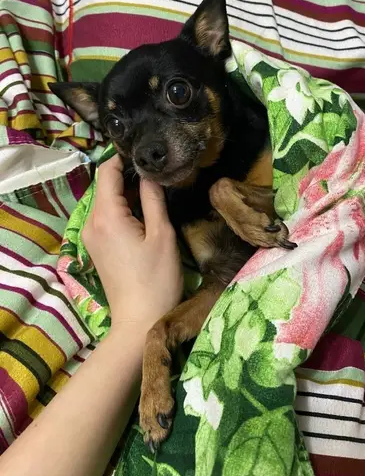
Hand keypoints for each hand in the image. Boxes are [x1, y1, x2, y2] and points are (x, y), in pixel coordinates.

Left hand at [82, 155, 182, 334]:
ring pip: (106, 201)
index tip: (148, 154)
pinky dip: (122, 209)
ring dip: (127, 193)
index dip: (125, 158)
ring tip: (155, 190)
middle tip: (158, 172)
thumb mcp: (162, 235)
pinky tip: (143, 213)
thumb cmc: (156, 279)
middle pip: (105, 185)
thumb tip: (149, 174)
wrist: (139, 321)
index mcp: (106, 215)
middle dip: (128, 175)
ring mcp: (91, 236)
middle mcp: (91, 222)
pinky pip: (106, 217)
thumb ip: (154, 199)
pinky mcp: (96, 247)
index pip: (107, 171)